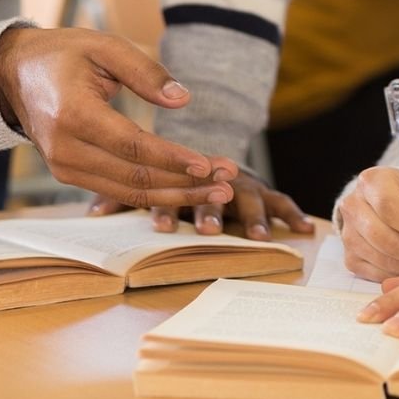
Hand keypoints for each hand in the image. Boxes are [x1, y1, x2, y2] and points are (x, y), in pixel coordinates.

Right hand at [0, 27, 238, 207]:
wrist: (13, 73)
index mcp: (73, 115)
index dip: (173, 158)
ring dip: (177, 195)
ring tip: (219, 191)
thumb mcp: (104, 46)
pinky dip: (155, 194)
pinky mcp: (68, 175)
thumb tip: (183, 99)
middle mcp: (65, 149)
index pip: (132, 146)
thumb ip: (144, 71)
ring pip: (129, 192)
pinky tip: (188, 190)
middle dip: (187, 182)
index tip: (210, 164)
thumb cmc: (63, 54)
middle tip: (230, 182)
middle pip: (135, 177)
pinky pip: (118, 192)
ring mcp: (64, 167)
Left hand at [89, 171, 315, 237]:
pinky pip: (280, 201)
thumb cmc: (172, 176)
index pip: (174, 191)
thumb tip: (93, 214)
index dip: (168, 208)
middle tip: (207, 230)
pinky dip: (291, 214)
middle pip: (214, 194)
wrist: (207, 161)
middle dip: (211, 212)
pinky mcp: (262, 191)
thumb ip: (121, 196)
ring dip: (253, 218)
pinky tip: (305, 231)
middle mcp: (214, 179)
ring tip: (259, 238)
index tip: (161, 226)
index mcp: (184, 177)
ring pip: (250, 197)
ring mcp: (242, 184)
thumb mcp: (146, 182)